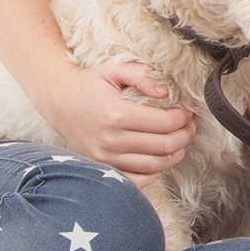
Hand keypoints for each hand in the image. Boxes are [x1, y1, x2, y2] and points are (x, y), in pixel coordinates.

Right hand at [42, 60, 195, 178]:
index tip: (187, 111)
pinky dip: (155, 172)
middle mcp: (110, 140)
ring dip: (175, 154)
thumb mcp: (114, 69)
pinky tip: (160, 157)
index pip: (165, 123)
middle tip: (190, 126)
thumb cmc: (90, 84)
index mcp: (116, 114)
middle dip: (185, 135)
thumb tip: (165, 92)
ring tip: (180, 140)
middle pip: (165, 146)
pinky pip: (138, 180)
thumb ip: (142, 74)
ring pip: (155, 165)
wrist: (60, 101)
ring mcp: (105, 158)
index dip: (184, 118)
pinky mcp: (103, 168)